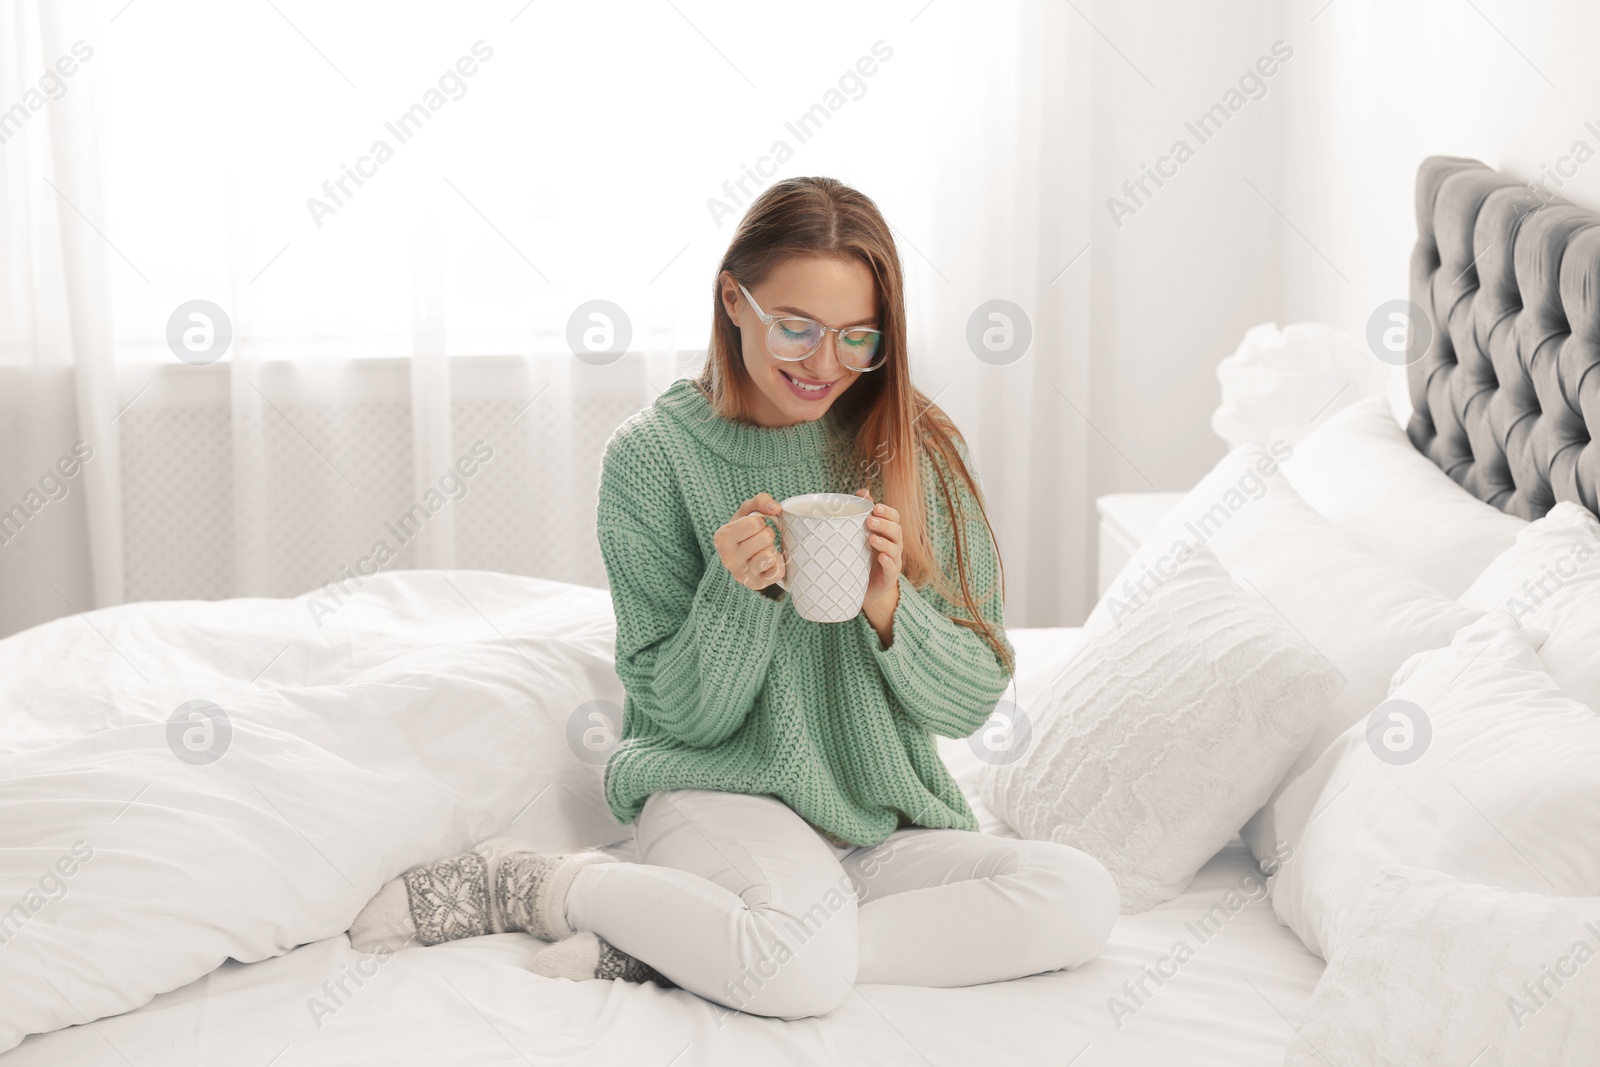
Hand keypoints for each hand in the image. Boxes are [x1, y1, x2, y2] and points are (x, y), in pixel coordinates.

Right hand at [715, 493, 784, 592]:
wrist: (740, 560)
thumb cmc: (744, 532)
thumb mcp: (746, 513)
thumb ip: (760, 501)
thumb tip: (776, 508)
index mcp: (722, 538)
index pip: (756, 523)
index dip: (759, 522)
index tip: (752, 528)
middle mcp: (728, 559)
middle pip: (766, 537)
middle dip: (767, 535)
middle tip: (758, 540)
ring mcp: (741, 575)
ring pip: (771, 555)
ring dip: (771, 549)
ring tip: (761, 551)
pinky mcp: (756, 585)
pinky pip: (778, 570)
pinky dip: (777, 564)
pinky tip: (767, 564)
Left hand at [855, 489, 901, 644]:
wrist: (868, 586)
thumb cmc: (865, 556)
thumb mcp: (862, 534)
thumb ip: (863, 513)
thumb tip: (863, 491)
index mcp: (888, 532)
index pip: (894, 517)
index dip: (887, 512)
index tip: (875, 507)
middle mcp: (894, 544)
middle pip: (896, 531)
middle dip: (884, 524)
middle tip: (870, 520)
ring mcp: (894, 560)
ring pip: (895, 548)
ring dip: (884, 542)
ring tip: (871, 538)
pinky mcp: (890, 576)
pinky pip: (892, 567)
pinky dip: (887, 562)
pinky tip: (881, 558)